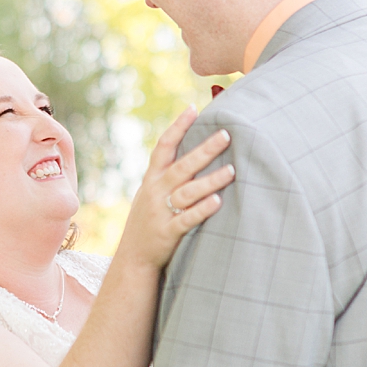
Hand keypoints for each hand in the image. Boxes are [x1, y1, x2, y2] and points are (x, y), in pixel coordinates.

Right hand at [120, 110, 234, 270]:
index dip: (178, 127)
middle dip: (204, 150)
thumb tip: (193, 150)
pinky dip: (202, 210)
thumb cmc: (150, 220)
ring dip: (210, 181)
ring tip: (232, 170)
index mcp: (152, 179)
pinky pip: (187, 219)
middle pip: (182, 166)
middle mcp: (155, 191)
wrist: (133, 257)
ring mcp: (161, 212)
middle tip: (227, 134)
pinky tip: (218, 202)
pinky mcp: (168, 233)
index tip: (193, 109)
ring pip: (187, 192)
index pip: (164, 147)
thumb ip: (169, 174)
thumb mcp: (152, 193)